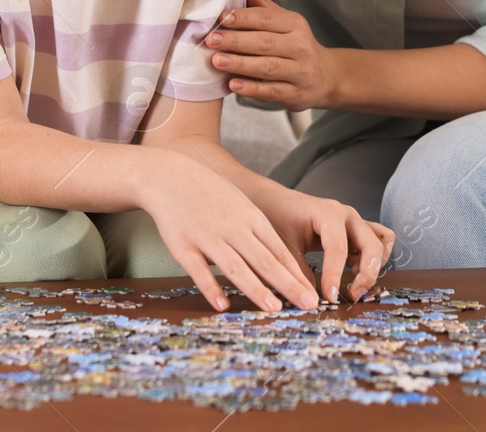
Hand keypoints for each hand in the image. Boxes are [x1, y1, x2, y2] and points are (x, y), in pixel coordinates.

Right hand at [137, 150, 318, 313]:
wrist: (172, 177)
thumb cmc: (212, 194)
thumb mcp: (242, 207)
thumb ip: (259, 234)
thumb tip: (283, 264)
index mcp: (251, 219)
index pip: (280, 251)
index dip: (297, 274)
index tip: (313, 293)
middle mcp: (234, 228)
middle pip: (265, 260)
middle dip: (288, 284)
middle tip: (308, 304)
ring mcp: (208, 237)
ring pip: (236, 267)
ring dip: (257, 288)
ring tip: (274, 307)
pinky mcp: (184, 246)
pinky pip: (199, 271)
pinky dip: (212, 288)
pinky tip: (223, 305)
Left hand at [206, 0, 339, 110]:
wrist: (327, 77)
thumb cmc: (297, 47)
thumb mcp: (288, 25)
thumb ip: (268, 12)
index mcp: (295, 25)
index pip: (267, 19)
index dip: (244, 17)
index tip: (222, 18)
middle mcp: (300, 47)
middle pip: (265, 42)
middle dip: (236, 40)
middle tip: (211, 40)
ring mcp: (300, 72)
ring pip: (268, 67)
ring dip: (240, 64)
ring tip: (217, 61)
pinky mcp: (296, 94)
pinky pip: (272, 91)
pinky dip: (252, 88)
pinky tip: (233, 85)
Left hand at [257, 187, 394, 302]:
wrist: (278, 202)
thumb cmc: (279, 219)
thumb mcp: (283, 247)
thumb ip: (298, 273)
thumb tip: (310, 301)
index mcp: (328, 214)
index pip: (338, 249)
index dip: (335, 276)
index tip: (329, 297)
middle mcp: (347, 215)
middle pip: (371, 245)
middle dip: (366, 274)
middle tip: (351, 295)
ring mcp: (355, 220)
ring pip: (382, 241)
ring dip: (374, 264)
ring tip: (353, 277)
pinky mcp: (357, 228)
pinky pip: (380, 239)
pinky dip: (374, 256)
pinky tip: (354, 266)